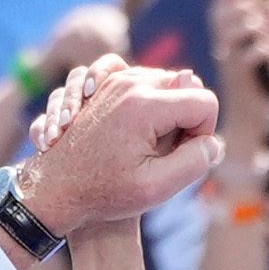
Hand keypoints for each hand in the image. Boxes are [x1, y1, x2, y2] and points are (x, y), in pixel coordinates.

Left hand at [17, 54, 222, 231]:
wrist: (55, 188)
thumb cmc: (103, 193)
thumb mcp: (157, 188)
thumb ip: (195, 161)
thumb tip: (213, 141)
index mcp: (146, 106)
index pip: (205, 102)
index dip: (204, 133)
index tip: (183, 156)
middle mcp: (129, 82)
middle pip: (186, 87)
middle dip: (186, 119)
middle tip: (166, 152)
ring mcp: (112, 79)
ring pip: (163, 81)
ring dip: (166, 109)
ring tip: (148, 143)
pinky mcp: (101, 82)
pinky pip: (138, 76)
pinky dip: (144, 96)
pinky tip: (136, 123)